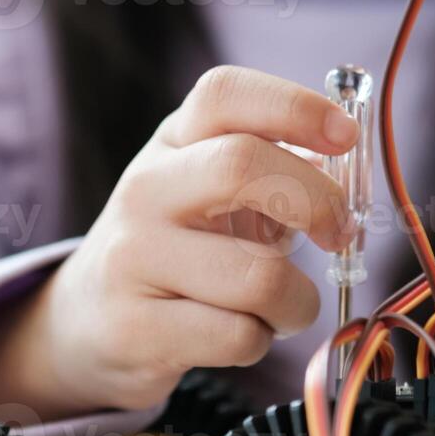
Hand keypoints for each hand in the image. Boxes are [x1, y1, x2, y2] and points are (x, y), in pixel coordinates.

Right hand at [0, 66, 358, 418]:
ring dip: (298, 301)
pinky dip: (262, 341)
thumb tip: (349, 168)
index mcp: (172, 143)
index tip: (345, 137)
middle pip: (242, 166)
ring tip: (284, 306)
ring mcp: (134, 258)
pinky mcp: (136, 329)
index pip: (225, 94)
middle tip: (340, 235)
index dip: (295, 107)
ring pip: (259, 275)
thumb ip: (274, 170)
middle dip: (319, 203)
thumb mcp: (208, 192)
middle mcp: (145, 190)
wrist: (85, 323)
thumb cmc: (176, 250)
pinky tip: (241, 334)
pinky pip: (239, 337)